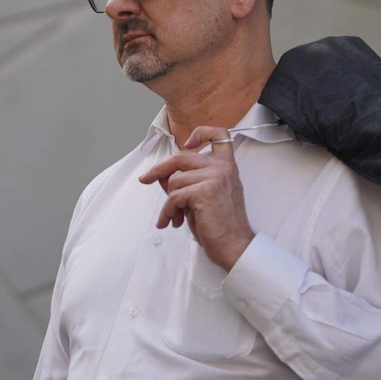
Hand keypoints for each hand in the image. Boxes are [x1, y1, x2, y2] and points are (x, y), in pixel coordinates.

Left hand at [138, 126, 254, 270]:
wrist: (235, 246)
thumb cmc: (220, 224)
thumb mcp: (202, 196)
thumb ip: (186, 181)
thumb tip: (161, 174)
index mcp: (227, 166)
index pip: (220, 135)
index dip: (201, 133)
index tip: (188, 144)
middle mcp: (222, 167)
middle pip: (181, 157)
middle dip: (159, 169)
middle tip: (145, 179)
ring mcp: (215, 177)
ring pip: (174, 181)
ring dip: (169, 202)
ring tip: (174, 216)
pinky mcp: (204, 191)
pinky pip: (174, 197)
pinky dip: (168, 211)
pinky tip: (170, 222)